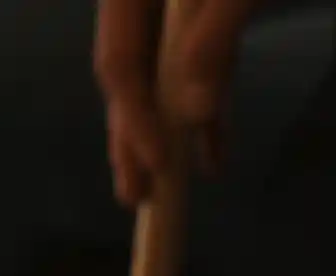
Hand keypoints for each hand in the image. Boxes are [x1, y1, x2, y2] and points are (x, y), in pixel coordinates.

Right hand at [95, 0, 265, 206]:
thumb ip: (216, 33)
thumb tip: (197, 110)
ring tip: (167, 187)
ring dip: (168, 134)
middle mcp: (142, 2)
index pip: (119, 61)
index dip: (133, 117)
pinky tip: (212, 156)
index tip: (156, 163)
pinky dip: (206, 112)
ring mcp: (172, 10)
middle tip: (136, 196)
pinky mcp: (203, 15)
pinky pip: (198, 69)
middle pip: (129, 78)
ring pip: (159, 80)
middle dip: (135, 139)